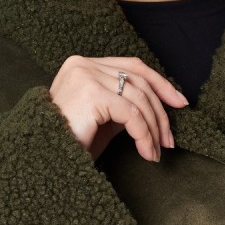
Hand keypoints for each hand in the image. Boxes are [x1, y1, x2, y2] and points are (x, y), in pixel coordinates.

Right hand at [49, 55, 189, 162]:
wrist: (44, 160)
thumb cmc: (70, 143)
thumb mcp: (102, 120)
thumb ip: (124, 106)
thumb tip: (158, 107)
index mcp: (83, 65)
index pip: (131, 66)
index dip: (160, 83)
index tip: (180, 102)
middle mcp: (83, 64)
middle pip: (138, 81)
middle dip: (160, 113)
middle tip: (169, 140)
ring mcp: (86, 76)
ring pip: (138, 99)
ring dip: (153, 129)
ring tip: (156, 151)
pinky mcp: (91, 94)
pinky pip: (131, 114)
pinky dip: (144, 135)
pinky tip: (146, 153)